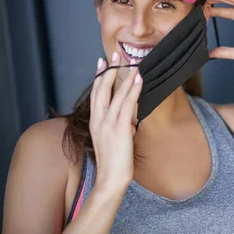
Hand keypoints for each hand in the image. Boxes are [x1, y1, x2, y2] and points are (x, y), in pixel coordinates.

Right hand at [89, 52, 141, 188]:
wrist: (111, 179)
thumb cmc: (114, 163)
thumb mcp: (113, 139)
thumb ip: (119, 126)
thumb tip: (130, 117)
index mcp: (95, 122)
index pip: (96, 94)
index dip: (99, 76)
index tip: (102, 62)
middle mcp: (98, 120)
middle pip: (102, 88)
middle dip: (108, 69)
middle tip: (114, 53)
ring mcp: (108, 123)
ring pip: (115, 93)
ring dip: (123, 75)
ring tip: (130, 61)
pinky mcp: (120, 128)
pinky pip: (127, 104)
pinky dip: (133, 90)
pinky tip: (139, 79)